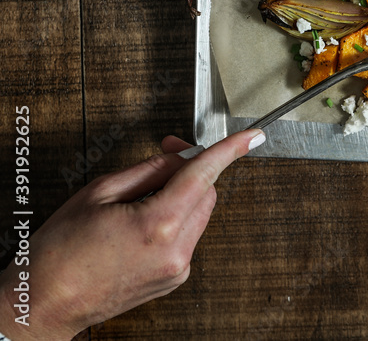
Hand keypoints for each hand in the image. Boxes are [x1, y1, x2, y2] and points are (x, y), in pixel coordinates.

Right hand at [0, 129, 265, 339]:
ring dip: (181, 197)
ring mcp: (178, 268)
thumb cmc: (59, 252)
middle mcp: (176, 250)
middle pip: (206, 193)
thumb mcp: (99, 192)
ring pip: (198, 214)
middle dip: (190, 171)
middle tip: (163, 157)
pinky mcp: (174, 278)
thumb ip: (149, 170)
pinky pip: (187, 235)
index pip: (205, 175)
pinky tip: (138, 226)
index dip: (230, 150)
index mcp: (158, 224)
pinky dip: (173, 221)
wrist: (42, 303)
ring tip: (136, 202)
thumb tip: (181, 156)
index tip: (251, 136)